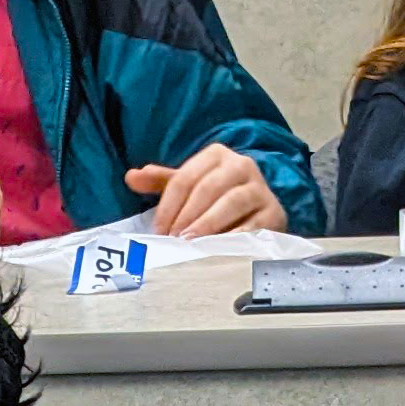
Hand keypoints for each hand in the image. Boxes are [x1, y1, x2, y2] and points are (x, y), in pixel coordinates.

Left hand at [125, 144, 285, 237]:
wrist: (260, 210)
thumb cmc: (217, 198)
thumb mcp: (190, 185)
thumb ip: (162, 181)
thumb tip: (130, 177)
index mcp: (216, 155)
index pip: (185, 178)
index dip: (168, 205)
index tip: (158, 230)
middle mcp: (241, 165)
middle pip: (208, 188)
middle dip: (187, 216)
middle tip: (173, 240)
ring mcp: (260, 189)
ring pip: (231, 202)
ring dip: (208, 225)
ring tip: (192, 244)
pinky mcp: (274, 212)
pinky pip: (252, 225)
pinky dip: (233, 238)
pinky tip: (218, 250)